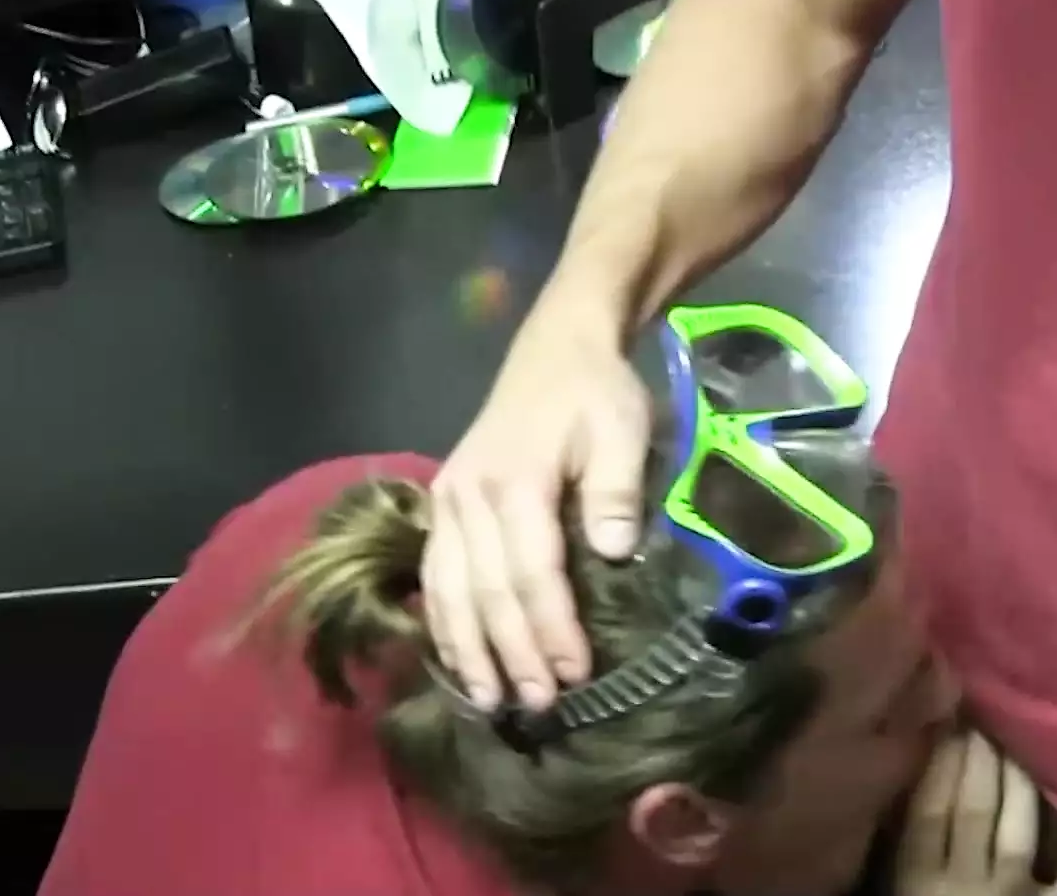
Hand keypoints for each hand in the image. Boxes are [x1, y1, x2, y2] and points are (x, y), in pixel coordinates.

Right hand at [422, 308, 651, 709]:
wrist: (556, 350)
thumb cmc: (595, 395)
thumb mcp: (622, 428)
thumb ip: (615, 488)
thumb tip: (611, 552)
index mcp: (515, 480)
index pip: (530, 570)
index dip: (551, 627)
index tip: (575, 673)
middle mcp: (469, 496)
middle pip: (485, 591)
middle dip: (512, 654)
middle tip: (538, 707)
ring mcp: (448, 502)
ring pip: (449, 590)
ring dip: (468, 651)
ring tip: (489, 702)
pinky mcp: (442, 506)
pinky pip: (434, 576)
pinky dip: (443, 624)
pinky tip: (457, 661)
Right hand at [896, 730, 1056, 895]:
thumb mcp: (904, 894)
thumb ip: (908, 854)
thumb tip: (904, 787)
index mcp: (917, 883)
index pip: (925, 807)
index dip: (937, 759)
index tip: (944, 720)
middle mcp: (965, 883)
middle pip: (972, 805)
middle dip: (979, 755)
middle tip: (982, 716)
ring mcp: (1017, 895)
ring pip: (1018, 822)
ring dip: (1018, 776)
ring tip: (1017, 743)